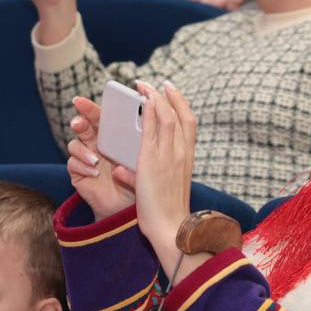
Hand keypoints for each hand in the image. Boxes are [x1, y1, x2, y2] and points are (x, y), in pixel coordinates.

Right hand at [66, 95, 135, 220]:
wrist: (133, 206)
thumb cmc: (142, 178)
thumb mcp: (145, 155)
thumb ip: (143, 136)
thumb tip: (146, 114)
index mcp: (112, 135)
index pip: (100, 117)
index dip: (91, 107)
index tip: (81, 100)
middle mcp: (96, 144)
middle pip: (83, 125)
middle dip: (79, 117)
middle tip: (78, 116)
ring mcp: (85, 158)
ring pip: (75, 144)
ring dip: (83, 149)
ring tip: (96, 159)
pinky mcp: (79, 174)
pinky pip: (73, 165)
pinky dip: (83, 166)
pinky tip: (94, 172)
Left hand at [134, 82, 195, 270]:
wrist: (170, 227)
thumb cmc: (167, 213)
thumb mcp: (163, 189)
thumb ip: (146, 176)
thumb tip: (121, 170)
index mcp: (187, 160)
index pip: (189, 126)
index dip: (182, 107)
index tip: (174, 94)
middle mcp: (181, 153)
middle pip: (181, 116)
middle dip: (171, 96)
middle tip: (160, 84)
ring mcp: (168, 154)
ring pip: (166, 117)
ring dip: (156, 97)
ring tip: (146, 86)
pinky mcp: (152, 158)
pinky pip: (152, 127)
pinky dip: (150, 110)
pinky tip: (144, 99)